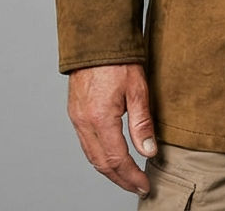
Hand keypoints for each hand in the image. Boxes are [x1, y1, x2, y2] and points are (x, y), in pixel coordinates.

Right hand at [67, 63, 156, 197]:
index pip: (116, 159)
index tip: (145, 185)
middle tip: (138, 186)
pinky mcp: (75, 112)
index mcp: (100, 118)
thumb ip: (142, 123)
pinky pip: (86, 143)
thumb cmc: (119, 59)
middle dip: (120, 179)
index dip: (131, 176)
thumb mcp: (138, 89)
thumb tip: (148, 153)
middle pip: (101, 163)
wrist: (96, 38)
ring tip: (127, 177)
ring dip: (109, 170)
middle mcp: (84, 122)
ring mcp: (77, 118)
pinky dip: (99, 156)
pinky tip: (111, 157)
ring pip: (91, 155)